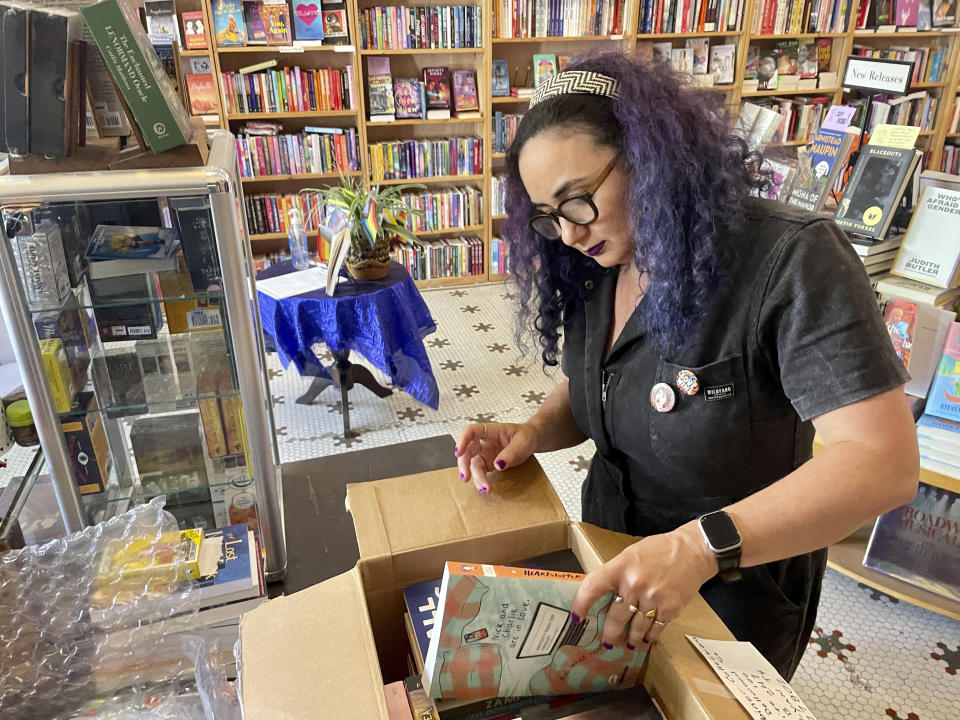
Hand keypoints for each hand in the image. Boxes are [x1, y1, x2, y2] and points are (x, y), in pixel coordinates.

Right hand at [453, 421, 538, 492]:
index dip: (461, 440)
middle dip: (464, 464)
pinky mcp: (487, 463)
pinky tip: (485, 488)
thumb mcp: (523, 442)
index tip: (458, 452)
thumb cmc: (526, 436)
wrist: (532, 441)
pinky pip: (480, 472)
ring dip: (475, 477)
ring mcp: (484, 453)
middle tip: (466, 477)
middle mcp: (483, 442)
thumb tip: (498, 465)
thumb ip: (511, 452)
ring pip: (472, 464)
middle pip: (467, 450)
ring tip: (484, 489)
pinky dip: (481, 480)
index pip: (470, 431)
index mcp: (490, 430)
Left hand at [571, 522, 717, 651]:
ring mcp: (653, 598)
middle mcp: (635, 583)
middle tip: (606, 641)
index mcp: (621, 566)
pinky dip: (650, 635)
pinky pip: (656, 628)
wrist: (693, 551)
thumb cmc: (659, 550)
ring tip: (628, 643)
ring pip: (636, 627)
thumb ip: (617, 573)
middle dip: (610, 633)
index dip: (581, 604)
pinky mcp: (670, 608)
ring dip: (631, 638)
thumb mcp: (631, 554)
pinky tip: (647, 638)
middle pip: (615, 617)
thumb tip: (603, 595)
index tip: (577, 617)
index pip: (593, 587)